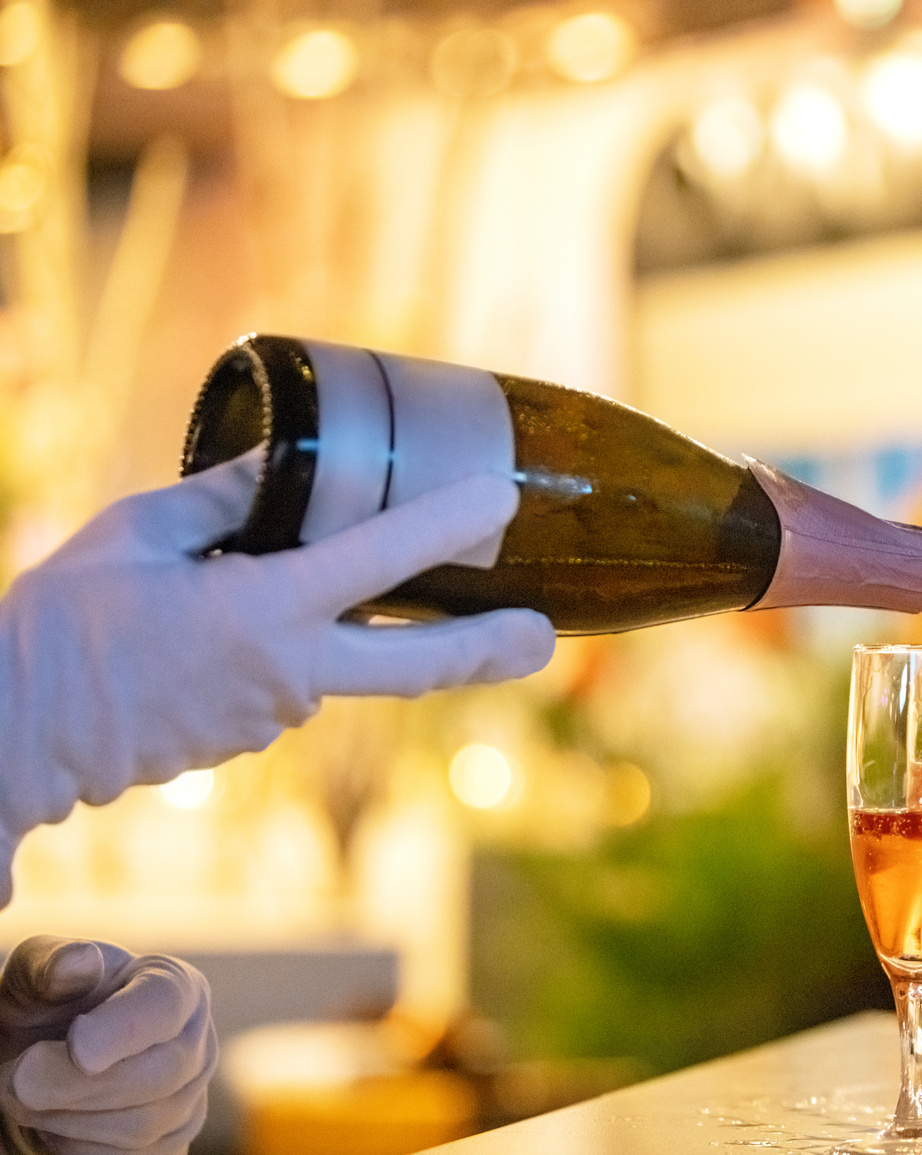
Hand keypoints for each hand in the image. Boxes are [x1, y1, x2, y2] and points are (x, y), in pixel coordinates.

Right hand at [0, 453, 555, 900]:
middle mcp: (289, 673)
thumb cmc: (59, 627)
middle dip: (489, 649)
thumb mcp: (134, 534)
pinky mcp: (253, 736)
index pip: (381, 561)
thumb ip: (221, 499)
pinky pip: (305, 681)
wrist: (11, 734)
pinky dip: (317, 650)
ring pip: (357, 668)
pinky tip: (283, 621)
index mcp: (263, 613)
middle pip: (418, 665)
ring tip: (416, 597)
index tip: (499, 497)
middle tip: (545, 635)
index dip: (448, 523)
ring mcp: (275, 715)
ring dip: (387, 637)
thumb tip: (283, 461)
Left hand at [0, 936, 214, 1154]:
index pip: (165, 1007)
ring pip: (139, 1127)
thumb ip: (51, 966)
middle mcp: (196, 1044)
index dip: (123, 1029)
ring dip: (64, 1117)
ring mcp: (188, 1101)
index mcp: (176, 987)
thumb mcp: (34, 979)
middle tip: (15, 1076)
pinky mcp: (168, 1147)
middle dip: (76, 1084)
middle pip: (159, 1075)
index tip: (76, 1046)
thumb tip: (78, 961)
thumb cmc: (42, 1011)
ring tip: (24, 1093)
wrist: (36, 1065)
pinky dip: (75, 1146)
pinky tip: (53, 1120)